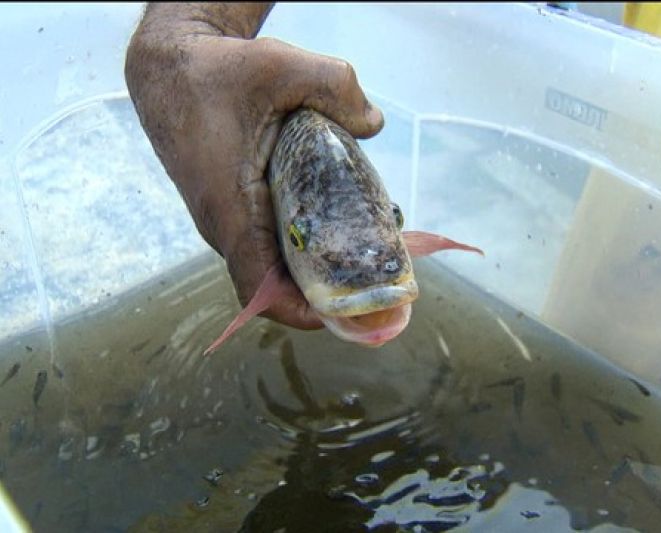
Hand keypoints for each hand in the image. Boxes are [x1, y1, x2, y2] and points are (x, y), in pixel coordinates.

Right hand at [124, 3, 383, 329]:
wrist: (167, 68)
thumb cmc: (213, 72)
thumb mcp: (280, 65)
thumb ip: (335, 85)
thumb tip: (373, 122)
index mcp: (231, 207)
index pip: (260, 287)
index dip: (303, 311)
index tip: (348, 312)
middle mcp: (225, 224)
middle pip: (275, 284)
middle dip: (325, 290)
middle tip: (376, 278)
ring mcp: (227, 219)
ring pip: (273, 264)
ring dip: (315, 266)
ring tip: (366, 250)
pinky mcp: (233, 207)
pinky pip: (268, 241)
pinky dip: (303, 243)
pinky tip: (338, 220)